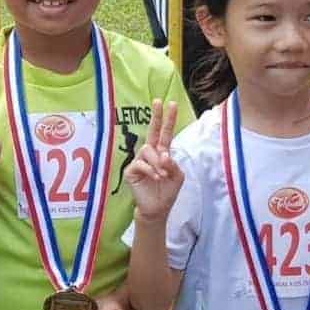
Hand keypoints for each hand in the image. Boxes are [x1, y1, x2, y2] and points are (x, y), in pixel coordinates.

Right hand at [124, 100, 182, 221]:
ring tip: (162, 175)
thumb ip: (173, 163)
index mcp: (162, 153)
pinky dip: (151, 170)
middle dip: (156, 116)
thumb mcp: (177, 176)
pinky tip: (156, 178)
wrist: (157, 208)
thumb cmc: (167, 191)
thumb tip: (163, 154)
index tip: (172, 104)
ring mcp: (139, 161)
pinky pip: (141, 163)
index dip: (168, 119)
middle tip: (158, 101)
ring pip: (148, 150)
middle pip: (152, 132)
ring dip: (158, 163)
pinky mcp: (131, 170)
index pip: (165, 133)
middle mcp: (150, 154)